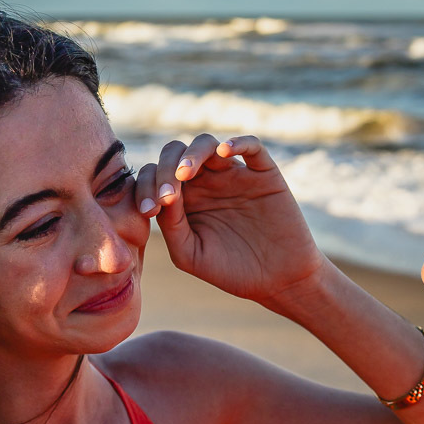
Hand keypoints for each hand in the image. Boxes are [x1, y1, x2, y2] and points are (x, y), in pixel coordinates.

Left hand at [136, 134, 323, 304]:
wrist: (277, 281)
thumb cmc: (230, 270)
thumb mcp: (189, 254)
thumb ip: (171, 225)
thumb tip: (163, 195)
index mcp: (183, 199)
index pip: (155, 176)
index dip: (146, 187)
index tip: (148, 211)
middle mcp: (205, 182)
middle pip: (176, 153)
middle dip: (164, 168)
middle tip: (166, 195)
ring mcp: (234, 175)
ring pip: (207, 144)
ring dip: (191, 153)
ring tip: (185, 174)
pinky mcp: (264, 175)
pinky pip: (252, 147)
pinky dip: (238, 142)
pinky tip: (224, 151)